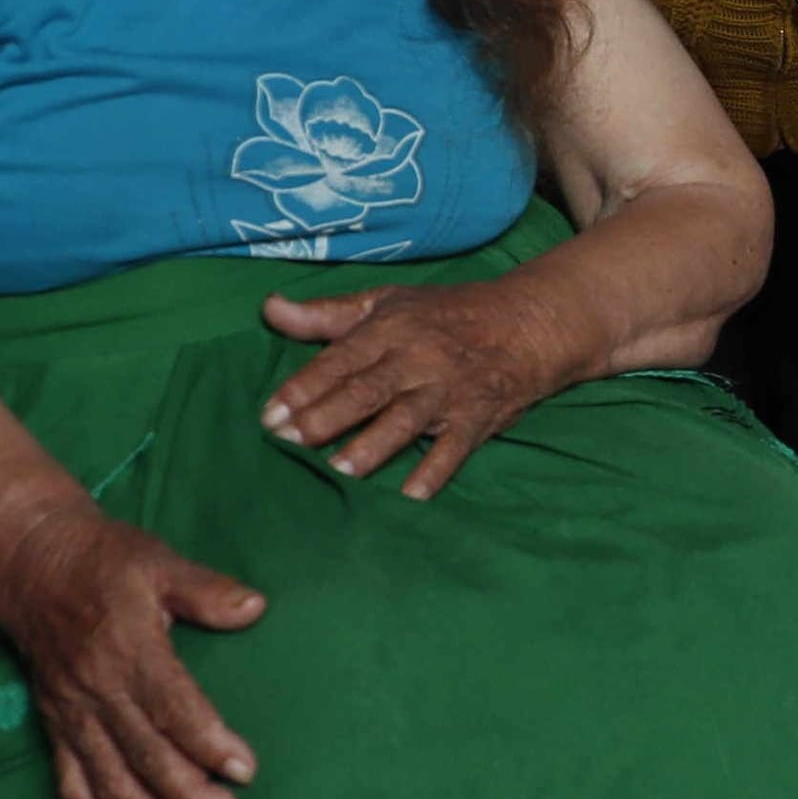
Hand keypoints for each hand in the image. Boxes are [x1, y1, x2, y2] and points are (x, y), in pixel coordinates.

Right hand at [0, 499, 265, 798]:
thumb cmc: (106, 563)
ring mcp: (72, 715)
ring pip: (109, 783)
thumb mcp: (159, 562)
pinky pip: (72, 786)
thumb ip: (206, 590)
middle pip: (144, 757)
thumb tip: (255, 608)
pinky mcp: (55, 728)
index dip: (208, 743)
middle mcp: (96, 690)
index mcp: (128, 649)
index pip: (172, 707)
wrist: (31, 566)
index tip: (245, 770)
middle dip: (188, 797)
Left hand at [259, 275, 573, 502]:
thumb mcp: (386, 301)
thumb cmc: (446, 313)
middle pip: (366, 391)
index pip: (339, 360)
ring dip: (371, 447)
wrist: (528, 324)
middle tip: (288, 443)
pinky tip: (409, 497)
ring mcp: (447, 392)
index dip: (303, 388)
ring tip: (338, 472)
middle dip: (325, 418)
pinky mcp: (476, 419)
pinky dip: (433, 473)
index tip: (269, 415)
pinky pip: (452, 450)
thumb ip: (326, 314)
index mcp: (390, 330)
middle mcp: (417, 360)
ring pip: (404, 421)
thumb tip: (269, 308)